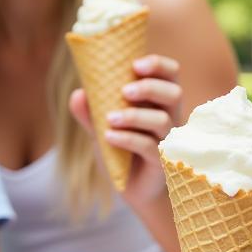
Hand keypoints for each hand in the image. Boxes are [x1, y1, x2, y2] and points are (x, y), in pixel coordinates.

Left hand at [69, 53, 181, 206]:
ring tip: (109, 119)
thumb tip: (78, 94)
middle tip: (124, 90)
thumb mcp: (102, 128)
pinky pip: (150, 146)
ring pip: (163, 120)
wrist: (129, 187)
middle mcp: (170, 117)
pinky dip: (128, 138)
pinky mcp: (162, 162)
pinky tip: (109, 137)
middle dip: (150, 87)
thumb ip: (90, 113)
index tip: (135, 64)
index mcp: (159, 101)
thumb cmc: (121, 150)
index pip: (170, 74)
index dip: (157, 65)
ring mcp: (168, 140)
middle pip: (173, 93)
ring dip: (135, 116)